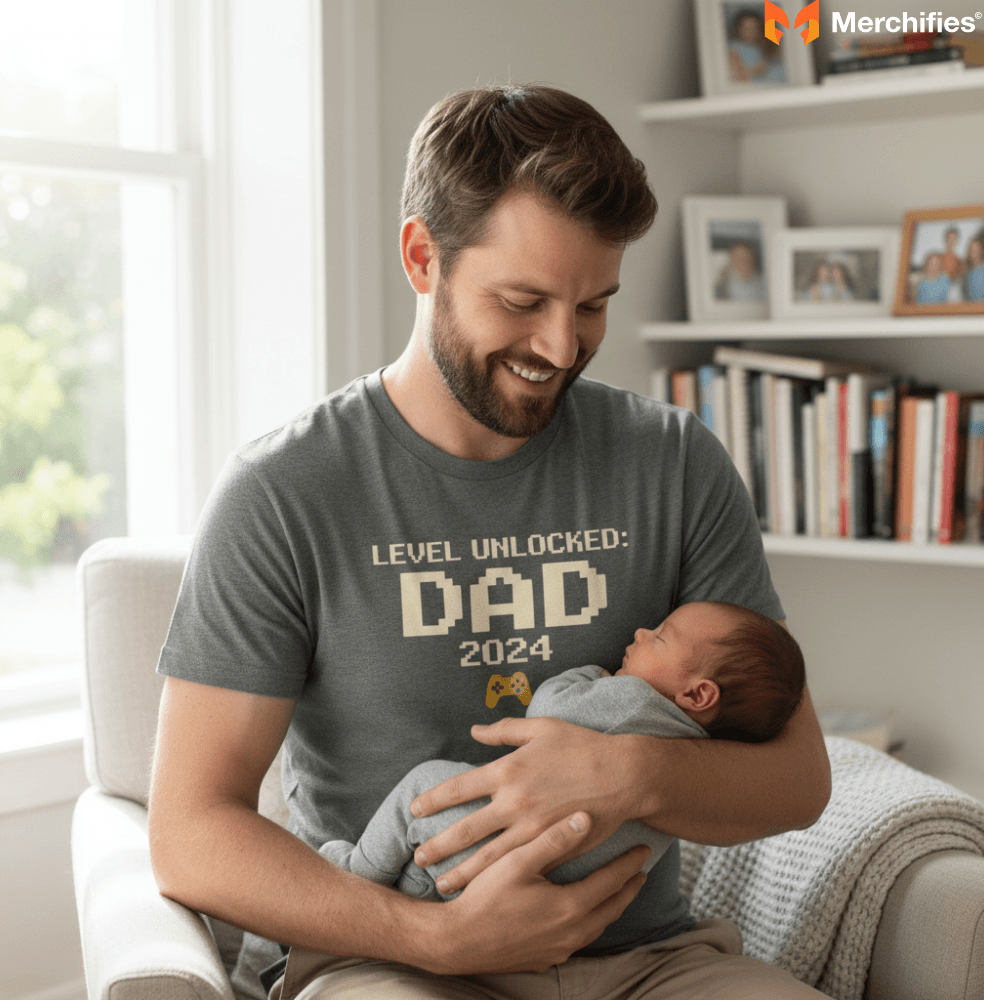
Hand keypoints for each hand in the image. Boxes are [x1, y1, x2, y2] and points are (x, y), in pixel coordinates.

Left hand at [411, 717, 638, 894]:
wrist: (623, 774)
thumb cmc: (582, 746)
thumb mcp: (541, 728)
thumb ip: (504, 730)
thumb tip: (474, 730)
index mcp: (507, 770)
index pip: (457, 788)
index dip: (432, 801)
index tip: (415, 810)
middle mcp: (513, 803)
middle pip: (464, 830)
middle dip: (438, 846)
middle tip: (418, 857)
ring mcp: (532, 829)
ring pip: (487, 858)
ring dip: (461, 873)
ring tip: (442, 885)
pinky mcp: (552, 848)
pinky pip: (519, 868)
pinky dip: (499, 882)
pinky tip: (485, 892)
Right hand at [424, 810, 648, 974]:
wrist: (457, 942)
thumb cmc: (485, 897)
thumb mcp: (517, 861)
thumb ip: (553, 840)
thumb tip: (586, 818)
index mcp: (570, 906)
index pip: (611, 881)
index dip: (629, 863)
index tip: (644, 848)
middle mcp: (571, 933)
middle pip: (612, 907)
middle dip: (628, 886)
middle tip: (641, 869)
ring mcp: (559, 949)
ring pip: (598, 926)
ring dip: (611, 906)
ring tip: (618, 889)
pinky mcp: (545, 959)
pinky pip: (580, 939)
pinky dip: (591, 922)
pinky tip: (583, 913)